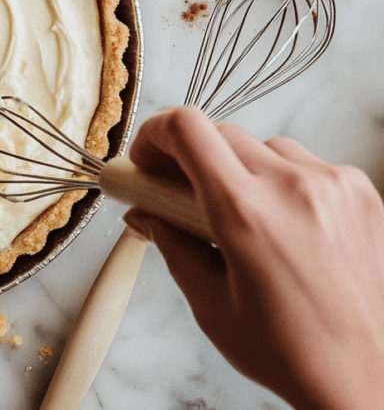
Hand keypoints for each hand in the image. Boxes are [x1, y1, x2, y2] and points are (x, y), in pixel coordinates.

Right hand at [123, 107, 383, 409]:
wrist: (370, 379)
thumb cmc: (297, 354)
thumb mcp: (211, 305)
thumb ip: (172, 247)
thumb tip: (145, 215)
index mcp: (245, 212)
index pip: (185, 128)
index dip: (154, 135)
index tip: (147, 159)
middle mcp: (292, 187)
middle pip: (220, 134)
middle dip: (190, 159)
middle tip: (179, 196)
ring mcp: (333, 186)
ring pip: (264, 147)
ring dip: (240, 171)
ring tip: (240, 220)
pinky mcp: (361, 193)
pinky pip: (306, 166)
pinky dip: (284, 184)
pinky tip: (283, 226)